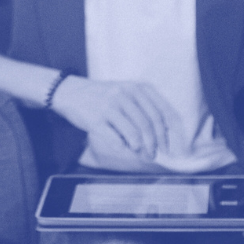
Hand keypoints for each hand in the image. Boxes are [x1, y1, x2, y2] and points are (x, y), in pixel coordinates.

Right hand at [51, 76, 181, 162]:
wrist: (70, 92)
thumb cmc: (103, 97)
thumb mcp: (125, 93)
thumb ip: (144, 110)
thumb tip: (163, 139)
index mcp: (137, 88)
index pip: (163, 113)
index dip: (171, 134)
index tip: (173, 149)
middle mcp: (125, 94)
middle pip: (150, 125)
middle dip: (156, 145)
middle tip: (155, 155)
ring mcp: (110, 106)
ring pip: (136, 135)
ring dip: (142, 150)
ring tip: (143, 154)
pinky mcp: (97, 119)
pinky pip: (117, 140)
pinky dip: (124, 148)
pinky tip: (124, 148)